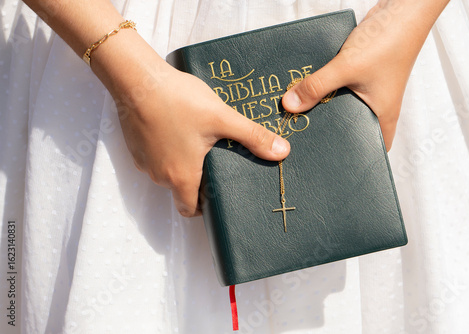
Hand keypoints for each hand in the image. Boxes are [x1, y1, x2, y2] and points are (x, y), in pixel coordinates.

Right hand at [102, 49, 289, 216]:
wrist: (137, 80)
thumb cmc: (178, 101)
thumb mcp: (222, 118)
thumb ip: (253, 137)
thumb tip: (282, 152)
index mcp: (181, 176)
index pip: (189, 209)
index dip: (204, 209)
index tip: (218, 197)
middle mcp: (160, 175)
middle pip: (180, 190)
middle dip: (198, 181)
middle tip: (216, 163)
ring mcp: (144, 160)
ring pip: (167, 172)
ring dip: (182, 163)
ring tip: (200, 142)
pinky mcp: (135, 145)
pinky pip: (155, 155)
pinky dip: (167, 148)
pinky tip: (179, 128)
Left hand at [283, 0, 448, 150]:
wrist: (402, 9)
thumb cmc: (388, 41)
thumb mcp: (346, 67)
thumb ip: (316, 87)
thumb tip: (289, 106)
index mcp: (382, 116)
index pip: (370, 149)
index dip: (352, 157)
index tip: (326, 161)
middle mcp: (378, 107)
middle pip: (350, 128)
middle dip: (330, 132)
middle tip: (304, 138)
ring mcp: (370, 90)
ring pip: (343, 106)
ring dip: (325, 107)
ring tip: (300, 116)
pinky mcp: (362, 74)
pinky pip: (340, 88)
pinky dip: (326, 89)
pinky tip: (307, 89)